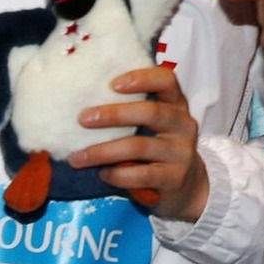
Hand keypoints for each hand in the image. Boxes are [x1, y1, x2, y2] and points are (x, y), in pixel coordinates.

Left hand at [70, 65, 208, 221]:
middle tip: (82, 119)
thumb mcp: (153, 124)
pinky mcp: (175, 178)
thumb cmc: (157, 148)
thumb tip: (82, 103)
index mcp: (176, 104)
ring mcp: (181, 152)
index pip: (166, 81)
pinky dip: (117, 174)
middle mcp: (183, 125)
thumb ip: (131, 111)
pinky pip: (142, 175)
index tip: (112, 84)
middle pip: (151, 112)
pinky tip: (102, 173)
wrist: (185, 185)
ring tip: (78, 157)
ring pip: (140, 146)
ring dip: (104, 151)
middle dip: (114, 114)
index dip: (141, 78)